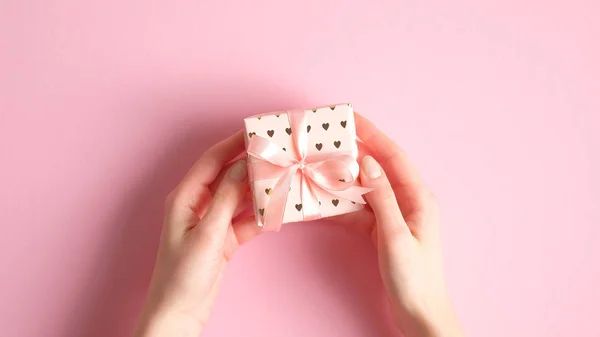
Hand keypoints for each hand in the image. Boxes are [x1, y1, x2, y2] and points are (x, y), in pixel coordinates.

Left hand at [133, 131, 259, 336]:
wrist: (180, 313)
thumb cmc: (183, 275)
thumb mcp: (208, 234)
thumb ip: (227, 199)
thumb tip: (244, 167)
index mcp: (185, 197)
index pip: (211, 160)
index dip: (233, 143)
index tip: (256, 131)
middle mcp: (198, 204)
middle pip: (227, 175)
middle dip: (251, 164)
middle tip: (276, 153)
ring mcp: (212, 221)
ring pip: (239, 196)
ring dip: (258, 189)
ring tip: (282, 177)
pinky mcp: (223, 238)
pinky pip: (245, 219)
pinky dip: (260, 215)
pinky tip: (277, 210)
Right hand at [334, 113, 463, 336]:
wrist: (419, 312)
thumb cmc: (414, 277)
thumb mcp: (396, 235)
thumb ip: (382, 197)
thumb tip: (367, 163)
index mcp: (418, 196)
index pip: (393, 156)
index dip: (372, 134)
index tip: (351, 119)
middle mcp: (407, 200)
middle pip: (378, 168)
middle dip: (355, 152)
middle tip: (329, 139)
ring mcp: (394, 215)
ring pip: (366, 188)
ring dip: (345, 178)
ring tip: (321, 165)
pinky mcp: (383, 229)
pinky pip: (360, 210)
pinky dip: (343, 205)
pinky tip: (323, 202)